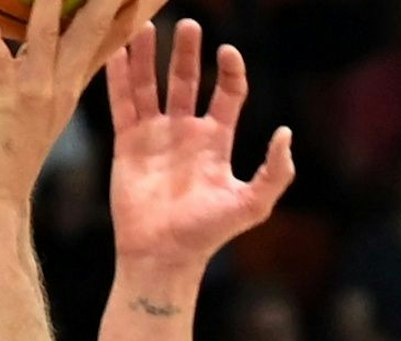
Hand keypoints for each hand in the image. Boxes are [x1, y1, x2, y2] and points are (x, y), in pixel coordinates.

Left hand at [0, 0, 163, 204]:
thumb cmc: (13, 149)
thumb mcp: (45, 102)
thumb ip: (54, 66)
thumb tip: (54, 30)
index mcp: (75, 84)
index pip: (115, 36)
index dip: (136, 9)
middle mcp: (64, 85)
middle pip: (96, 29)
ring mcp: (38, 92)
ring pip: (52, 38)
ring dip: (53, 4)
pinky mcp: (6, 101)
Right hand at [107, 22, 291, 268]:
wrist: (162, 255)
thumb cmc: (207, 234)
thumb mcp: (252, 205)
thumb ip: (275, 171)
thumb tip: (285, 132)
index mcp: (217, 141)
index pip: (228, 93)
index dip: (229, 71)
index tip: (227, 52)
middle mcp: (185, 132)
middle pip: (187, 81)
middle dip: (187, 53)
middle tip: (189, 24)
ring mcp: (155, 136)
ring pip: (151, 87)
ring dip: (148, 57)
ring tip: (146, 27)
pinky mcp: (128, 144)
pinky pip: (122, 104)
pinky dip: (118, 79)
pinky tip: (115, 53)